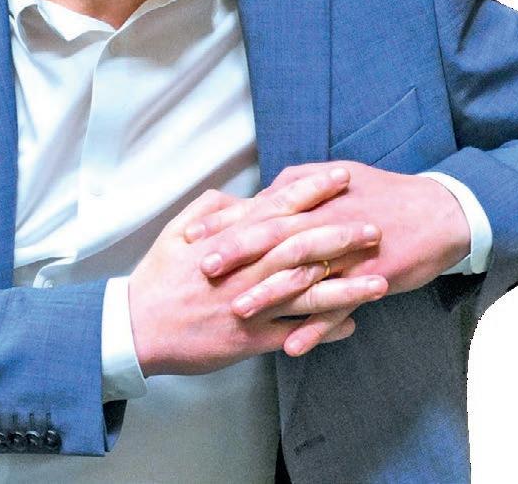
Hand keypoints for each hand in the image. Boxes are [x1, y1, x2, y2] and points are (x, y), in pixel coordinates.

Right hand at [128, 168, 384, 375]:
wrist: (137, 327)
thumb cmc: (159, 276)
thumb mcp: (179, 229)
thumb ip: (215, 208)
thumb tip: (245, 198)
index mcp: (230, 239)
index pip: (278, 207)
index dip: (312, 191)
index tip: (342, 178)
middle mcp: (245, 270)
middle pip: (301, 247)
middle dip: (341, 235)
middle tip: (375, 226)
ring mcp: (250, 305)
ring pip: (306, 293)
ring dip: (345, 286)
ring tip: (380, 281)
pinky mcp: (249, 339)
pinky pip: (294, 333)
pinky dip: (324, 329)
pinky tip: (353, 323)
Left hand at [186, 161, 470, 352]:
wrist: (440, 212)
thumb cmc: (383, 193)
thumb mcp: (338, 177)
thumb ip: (299, 184)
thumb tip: (266, 191)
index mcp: (316, 198)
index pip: (263, 208)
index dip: (227, 220)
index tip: (193, 233)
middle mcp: (328, 223)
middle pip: (276, 238)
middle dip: (238, 253)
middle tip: (202, 269)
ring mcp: (350, 253)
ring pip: (304, 275)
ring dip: (270, 294)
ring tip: (238, 312)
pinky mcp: (372, 279)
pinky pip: (340, 307)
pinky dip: (317, 328)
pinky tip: (293, 346)